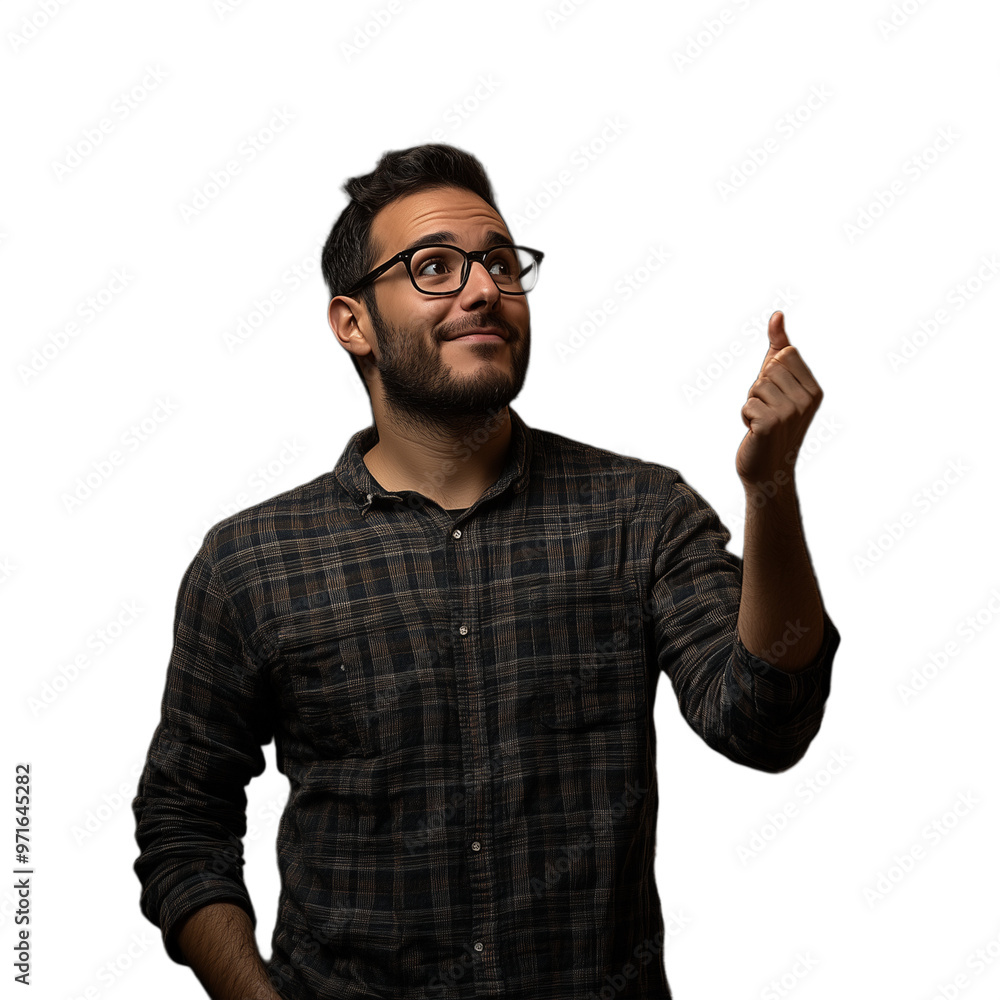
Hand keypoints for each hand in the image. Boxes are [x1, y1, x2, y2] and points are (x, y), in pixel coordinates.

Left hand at [736, 311, 822, 491]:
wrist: (768, 470)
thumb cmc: (770, 423)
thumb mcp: (777, 382)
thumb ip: (778, 348)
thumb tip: (777, 315)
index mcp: (814, 388)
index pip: (784, 354)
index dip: (770, 373)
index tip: (776, 396)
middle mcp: (808, 400)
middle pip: (769, 368)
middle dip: (759, 387)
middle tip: (767, 411)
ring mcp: (791, 413)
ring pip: (756, 386)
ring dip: (751, 404)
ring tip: (762, 422)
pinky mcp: (771, 425)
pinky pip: (747, 404)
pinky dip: (745, 417)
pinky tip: (756, 433)